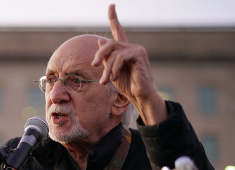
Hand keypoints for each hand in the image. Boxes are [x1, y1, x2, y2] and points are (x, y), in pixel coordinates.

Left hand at [91, 4, 167, 124]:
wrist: (140, 95)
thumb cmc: (127, 85)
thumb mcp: (111, 71)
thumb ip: (106, 57)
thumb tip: (100, 39)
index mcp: (124, 50)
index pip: (119, 30)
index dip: (114, 18)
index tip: (111, 5)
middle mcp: (131, 47)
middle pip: (109, 43)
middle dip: (100, 54)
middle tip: (94, 65)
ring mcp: (137, 49)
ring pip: (113, 52)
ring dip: (107, 68)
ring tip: (105, 80)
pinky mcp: (139, 54)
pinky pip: (120, 57)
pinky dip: (114, 68)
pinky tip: (114, 77)